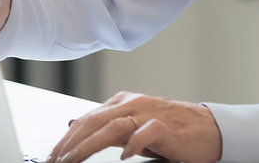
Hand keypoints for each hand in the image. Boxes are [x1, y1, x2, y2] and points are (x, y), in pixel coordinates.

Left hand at [44, 91, 221, 162]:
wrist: (208, 129)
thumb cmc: (171, 128)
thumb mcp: (133, 123)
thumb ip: (106, 123)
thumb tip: (73, 124)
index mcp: (126, 102)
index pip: (88, 118)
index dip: (66, 139)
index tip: (51, 158)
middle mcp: (136, 104)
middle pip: (96, 120)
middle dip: (71, 143)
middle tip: (54, 162)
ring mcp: (152, 113)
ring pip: (114, 125)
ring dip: (90, 144)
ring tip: (74, 160)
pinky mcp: (168, 127)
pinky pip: (148, 131)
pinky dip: (134, 142)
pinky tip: (124, 155)